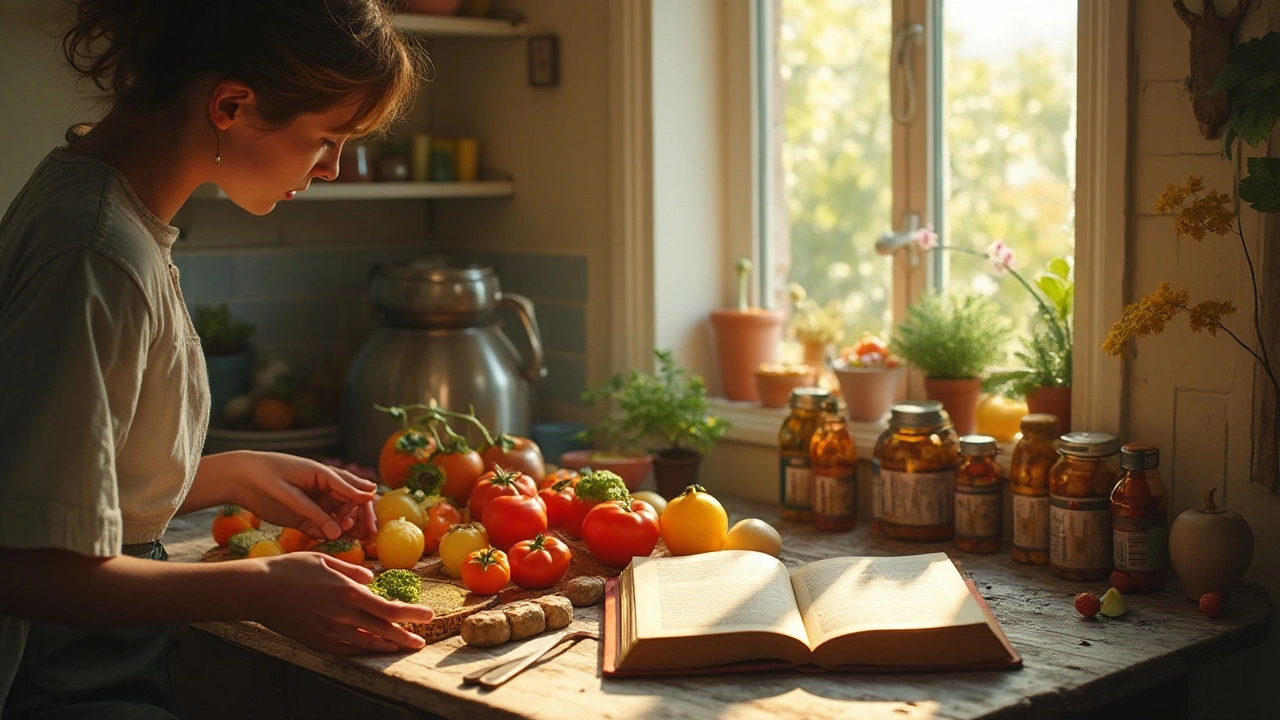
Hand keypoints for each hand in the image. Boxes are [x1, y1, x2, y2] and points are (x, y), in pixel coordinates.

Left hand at [228, 451, 377, 542]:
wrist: (239, 478)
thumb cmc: (266, 477)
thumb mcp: (291, 494)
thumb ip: (315, 513)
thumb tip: (340, 532)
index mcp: (324, 475)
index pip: (353, 490)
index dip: (364, 507)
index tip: (371, 524)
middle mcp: (324, 490)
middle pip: (351, 504)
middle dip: (360, 519)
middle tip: (366, 535)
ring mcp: (315, 504)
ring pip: (339, 518)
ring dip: (346, 528)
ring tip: (349, 538)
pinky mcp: (304, 518)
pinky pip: (322, 528)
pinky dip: (328, 535)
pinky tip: (330, 540)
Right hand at [252, 553, 433, 654]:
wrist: (258, 591)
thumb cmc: (291, 569)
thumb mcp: (325, 560)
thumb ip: (352, 570)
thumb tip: (371, 580)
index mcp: (348, 592)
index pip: (389, 609)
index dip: (412, 614)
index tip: (428, 614)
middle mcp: (342, 615)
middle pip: (383, 630)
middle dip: (406, 636)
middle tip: (422, 641)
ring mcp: (329, 631)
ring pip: (367, 643)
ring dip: (387, 646)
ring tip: (403, 647)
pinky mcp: (316, 641)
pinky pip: (346, 649)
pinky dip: (363, 648)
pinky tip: (372, 648)